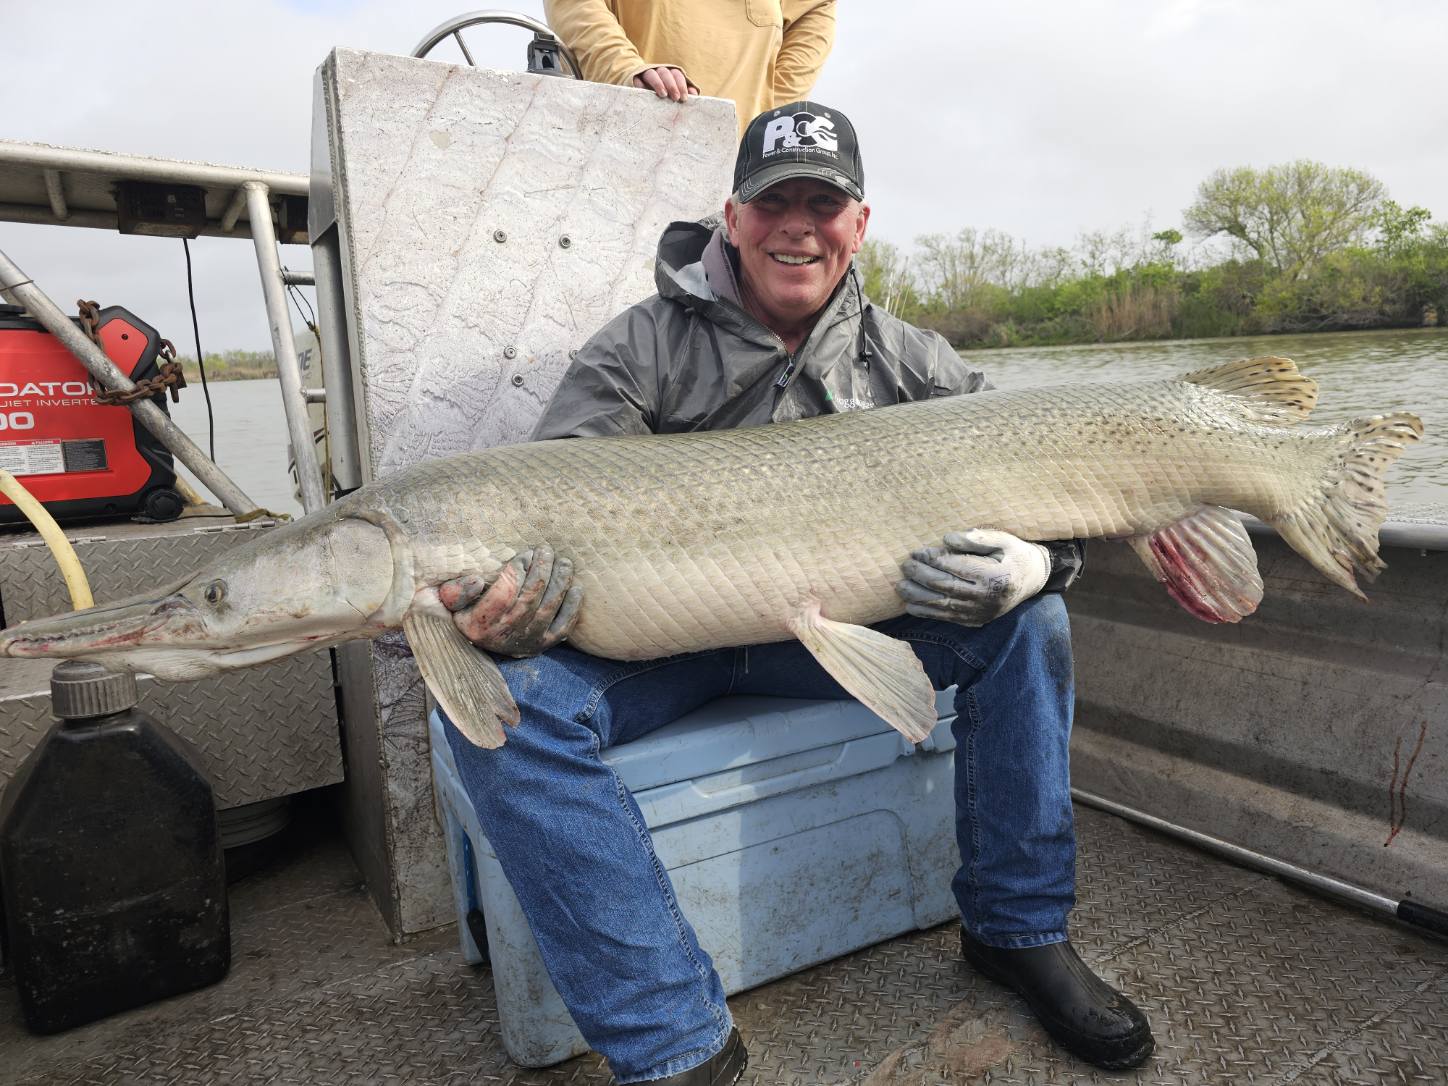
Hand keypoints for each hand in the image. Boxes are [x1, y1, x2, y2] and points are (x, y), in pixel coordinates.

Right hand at [438, 544, 581, 656]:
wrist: (481, 647)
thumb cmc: (467, 614)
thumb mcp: (450, 605)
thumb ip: (455, 592)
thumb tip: (476, 581)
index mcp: (480, 623)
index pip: (504, 593)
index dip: (517, 570)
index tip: (524, 554)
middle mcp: (505, 635)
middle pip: (530, 598)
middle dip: (541, 570)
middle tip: (546, 550)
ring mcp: (527, 641)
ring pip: (548, 608)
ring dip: (560, 583)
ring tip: (564, 563)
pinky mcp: (543, 645)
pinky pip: (563, 627)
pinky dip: (572, 607)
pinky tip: (576, 588)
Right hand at [632, 65, 697, 101]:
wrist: (640, 85)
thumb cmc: (662, 92)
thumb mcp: (674, 92)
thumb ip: (683, 92)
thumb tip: (694, 95)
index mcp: (669, 73)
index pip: (676, 75)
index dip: (681, 85)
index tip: (684, 98)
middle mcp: (658, 71)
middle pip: (665, 73)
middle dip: (672, 85)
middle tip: (676, 98)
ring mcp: (645, 74)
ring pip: (652, 74)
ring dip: (658, 83)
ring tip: (663, 94)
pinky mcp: (634, 78)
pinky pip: (637, 79)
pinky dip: (640, 84)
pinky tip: (643, 91)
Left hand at [897, 529, 1050, 626]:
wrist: (1032, 579)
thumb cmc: (1014, 554)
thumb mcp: (1002, 539)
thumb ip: (975, 538)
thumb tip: (946, 538)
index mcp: (995, 575)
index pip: (957, 567)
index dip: (934, 559)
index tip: (917, 552)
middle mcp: (988, 597)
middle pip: (947, 587)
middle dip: (922, 576)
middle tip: (905, 566)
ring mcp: (982, 612)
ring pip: (943, 606)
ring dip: (918, 597)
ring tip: (900, 586)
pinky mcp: (976, 620)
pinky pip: (948, 618)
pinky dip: (928, 613)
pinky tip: (911, 606)